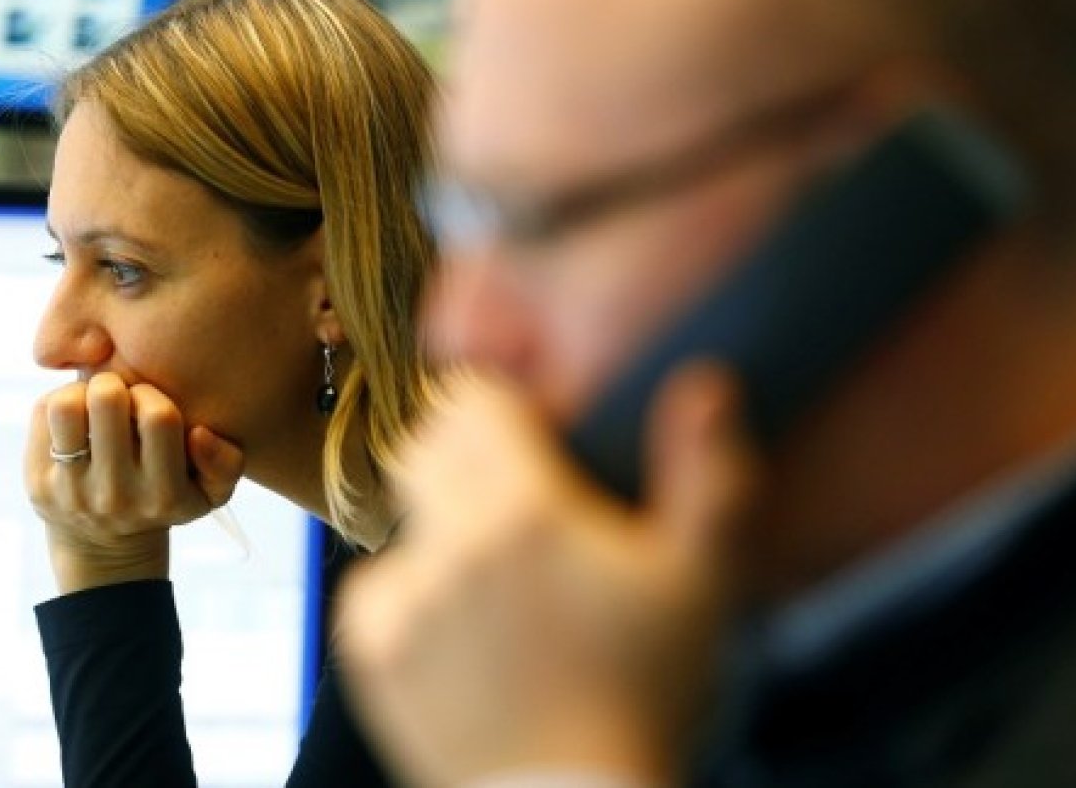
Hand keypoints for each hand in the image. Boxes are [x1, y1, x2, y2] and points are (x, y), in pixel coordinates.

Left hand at [25, 372, 244, 592]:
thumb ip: (226, 463)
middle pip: (108, 399)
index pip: (160, 416)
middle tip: (118, 398)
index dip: (153, 395)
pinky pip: (42, 415)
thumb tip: (199, 433)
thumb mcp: (209, 493)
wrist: (105, 546)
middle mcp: (116, 496)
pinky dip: (60, 404)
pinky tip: (75, 422)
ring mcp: (71, 492)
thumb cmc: (164, 500)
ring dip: (81, 391)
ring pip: (65, 405)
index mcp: (164, 495)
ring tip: (92, 405)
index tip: (148, 405)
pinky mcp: (37, 484)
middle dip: (115, 384)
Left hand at [336, 364, 758, 786]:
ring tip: (496, 586)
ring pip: (404, 518)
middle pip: (425, 447)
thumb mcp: (702, 582)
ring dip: (439, 531)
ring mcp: (401, 597)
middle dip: (463, 460)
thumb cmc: (644, 693)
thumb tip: (704, 382)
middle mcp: (448, 541)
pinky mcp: (368, 647)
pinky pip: (375, 586)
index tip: (530, 442)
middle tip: (515, 510)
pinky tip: (464, 633)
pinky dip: (410, 596)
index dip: (502, 411)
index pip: (471, 399)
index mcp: (524, 509)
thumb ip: (707, 472)